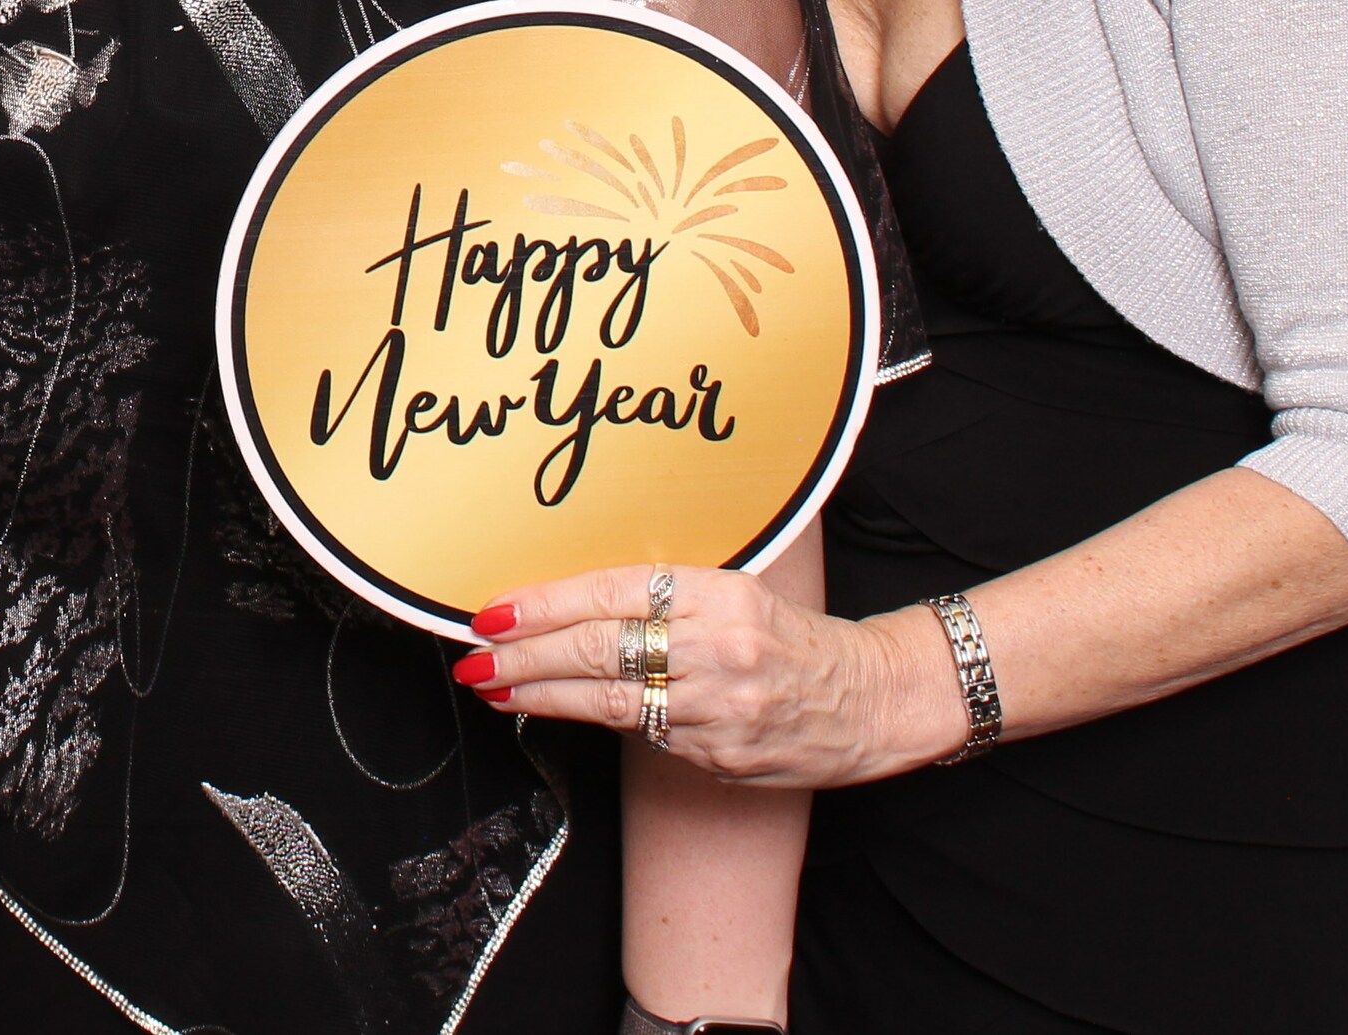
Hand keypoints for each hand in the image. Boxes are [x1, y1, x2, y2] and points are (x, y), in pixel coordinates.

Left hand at [456, 563, 965, 789]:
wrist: (873, 698)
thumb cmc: (792, 638)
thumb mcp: (735, 594)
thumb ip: (663, 599)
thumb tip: (570, 609)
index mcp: (719, 592)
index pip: (611, 592)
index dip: (545, 604)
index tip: (495, 612)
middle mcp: (718, 647)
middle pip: (600, 648)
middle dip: (526, 656)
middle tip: (474, 658)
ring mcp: (721, 707)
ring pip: (611, 701)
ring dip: (543, 696)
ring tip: (495, 688)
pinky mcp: (723, 755)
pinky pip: (645, 737)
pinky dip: (596, 723)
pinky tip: (559, 712)